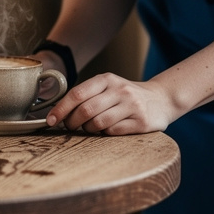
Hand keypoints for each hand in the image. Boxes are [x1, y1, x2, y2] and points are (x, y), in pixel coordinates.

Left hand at [44, 72, 174, 134]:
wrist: (161, 99)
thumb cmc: (126, 95)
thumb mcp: (108, 86)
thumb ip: (87, 95)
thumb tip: (58, 111)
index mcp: (106, 79)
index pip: (77, 93)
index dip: (61, 108)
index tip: (51, 120)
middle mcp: (120, 90)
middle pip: (86, 110)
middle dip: (72, 122)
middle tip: (70, 126)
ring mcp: (132, 106)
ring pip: (98, 122)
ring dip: (88, 129)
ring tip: (89, 128)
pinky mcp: (141, 122)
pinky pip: (113, 131)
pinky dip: (104, 133)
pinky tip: (107, 129)